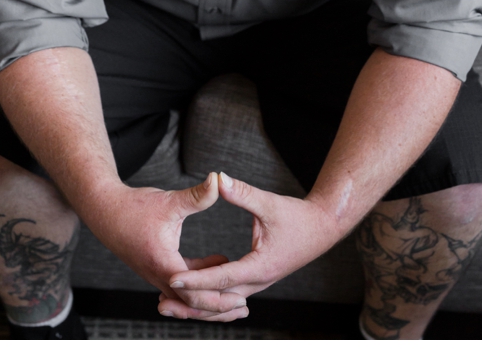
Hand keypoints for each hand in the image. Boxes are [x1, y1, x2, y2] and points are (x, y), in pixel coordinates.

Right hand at [81, 172, 247, 321]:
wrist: (103, 209)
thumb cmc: (134, 206)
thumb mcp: (169, 201)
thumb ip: (197, 196)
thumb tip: (219, 180)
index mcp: (163, 263)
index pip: (195, 294)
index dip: (219, 300)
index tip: (241, 300)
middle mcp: (158, 274)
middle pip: (192, 303)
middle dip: (218, 307)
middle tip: (244, 307)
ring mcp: (155, 273)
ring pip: (185, 296)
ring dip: (208, 296)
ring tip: (234, 293)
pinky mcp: (155, 267)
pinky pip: (179, 281)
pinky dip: (198, 279)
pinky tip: (217, 261)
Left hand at [161, 172, 342, 318]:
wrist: (322, 228)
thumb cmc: (297, 216)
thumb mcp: (269, 203)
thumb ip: (242, 193)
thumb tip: (218, 178)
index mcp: (261, 266)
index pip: (222, 277)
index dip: (196, 278)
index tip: (171, 277)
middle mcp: (258, 280)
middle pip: (219, 298)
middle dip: (190, 300)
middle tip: (159, 301)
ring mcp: (257, 282)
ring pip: (223, 300)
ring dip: (197, 303)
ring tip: (166, 303)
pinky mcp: (255, 278)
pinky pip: (228, 292)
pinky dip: (208, 294)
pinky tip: (188, 288)